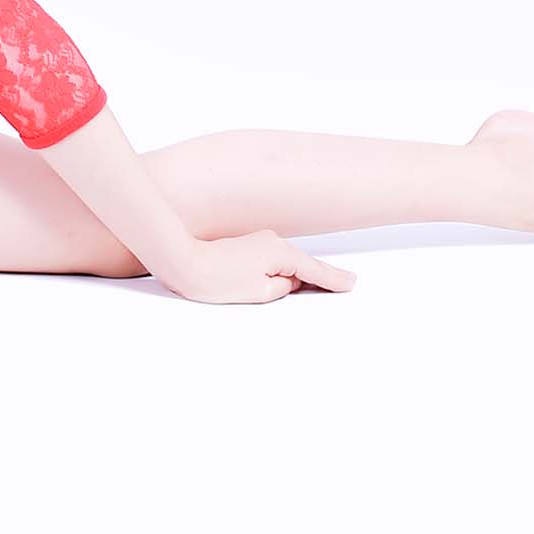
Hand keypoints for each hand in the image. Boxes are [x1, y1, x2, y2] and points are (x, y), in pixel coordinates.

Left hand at [158, 229, 356, 304]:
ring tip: (318, 286)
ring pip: (287, 262)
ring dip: (298, 274)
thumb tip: (289, 280)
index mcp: (280, 253)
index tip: (351, 283)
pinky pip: (273, 260)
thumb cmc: (216, 279)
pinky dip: (283, 270)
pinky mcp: (247, 246)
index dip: (333, 279)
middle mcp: (272, 242)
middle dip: (320, 276)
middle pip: (303, 264)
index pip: (314, 270)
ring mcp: (259, 242)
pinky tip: (286, 280)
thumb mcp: (260, 292)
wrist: (182, 261)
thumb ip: (283, 287)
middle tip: (344, 284)